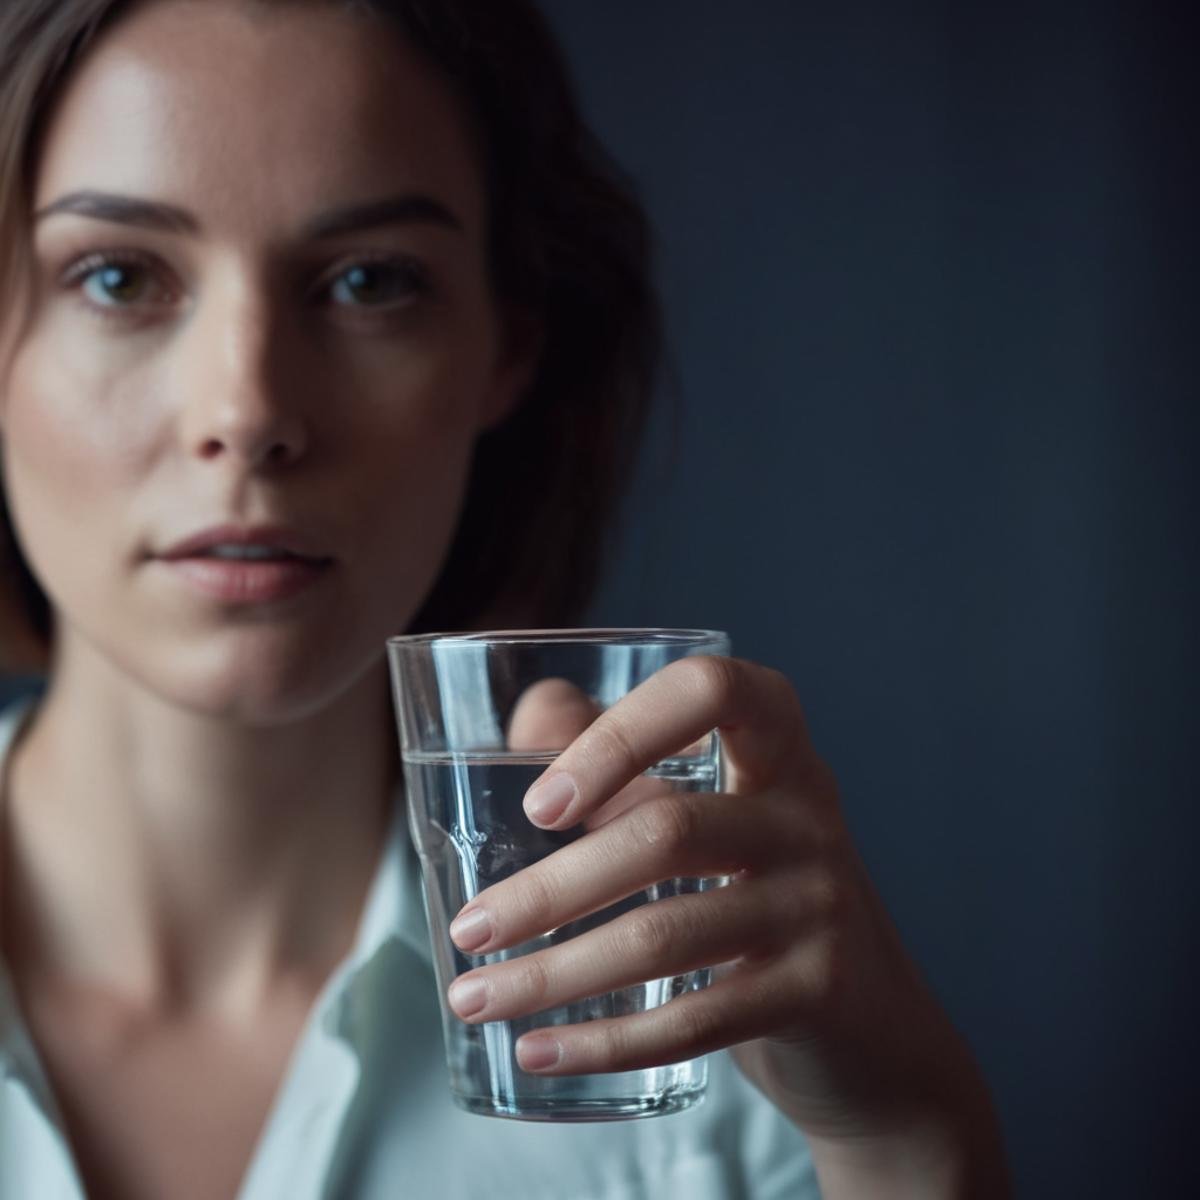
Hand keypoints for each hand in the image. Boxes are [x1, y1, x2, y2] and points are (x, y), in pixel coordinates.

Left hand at [446, 656, 1006, 1190]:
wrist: (870, 1018)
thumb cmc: (754, 884)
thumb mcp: (701, 804)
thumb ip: (615, 751)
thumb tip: (529, 714)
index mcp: (776, 741)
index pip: (711, 689)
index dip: (620, 732)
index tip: (540, 803)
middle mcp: (806, 808)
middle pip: (666, 831)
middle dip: (548, 889)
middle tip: (468, 928)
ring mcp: (820, 900)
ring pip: (666, 933)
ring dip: (554, 974)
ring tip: (474, 997)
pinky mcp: (816, 989)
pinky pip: (695, 1019)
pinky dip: (604, 1041)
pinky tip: (538, 1050)